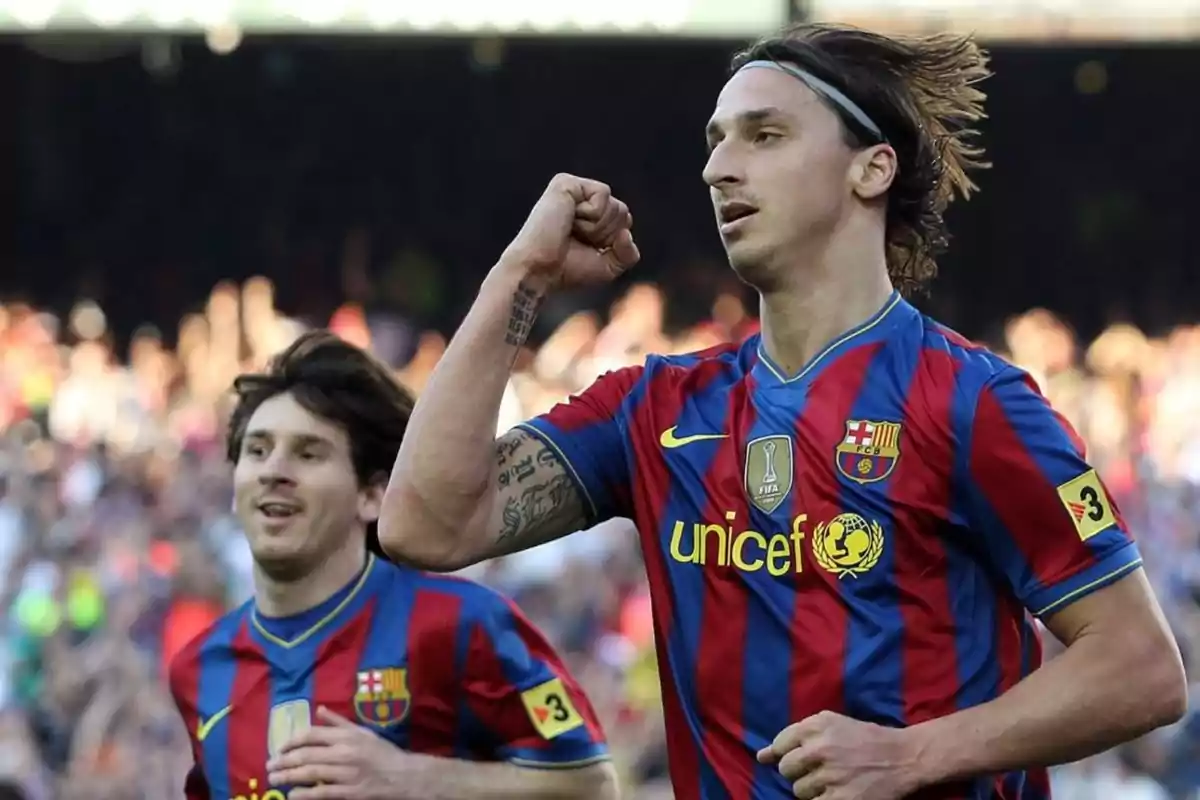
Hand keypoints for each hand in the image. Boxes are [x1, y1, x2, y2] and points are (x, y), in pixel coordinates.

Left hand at [267, 706, 416, 799]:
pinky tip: (293, 794)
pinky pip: (323, 793)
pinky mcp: (350, 792)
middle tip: (270, 765)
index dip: (292, 741)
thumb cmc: (383, 752)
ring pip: (311, 774)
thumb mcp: (363, 732)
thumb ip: (339, 722)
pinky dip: (305, 794)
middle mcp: (344, 752)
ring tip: (275, 778)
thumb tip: (318, 710)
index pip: (312, 735)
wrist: (405, 775)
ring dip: (289, 776)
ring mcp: (346, 773)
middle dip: (284, 760)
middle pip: (306, 755)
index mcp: (347, 736)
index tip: (280, 747)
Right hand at [501, 173, 639, 288]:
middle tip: (577, 240)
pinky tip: (570, 220)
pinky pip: (602, 195)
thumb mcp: (608, 267)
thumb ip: (628, 254)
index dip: (612, 241)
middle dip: (606, 234)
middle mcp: (582, 198)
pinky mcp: (567, 183)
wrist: (539, 270)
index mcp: (590, 214)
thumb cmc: (567, 270)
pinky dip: (592, 215)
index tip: (586, 249)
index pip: (624, 220)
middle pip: (622, 211)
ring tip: (571, 231)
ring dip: (597, 227)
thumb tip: (626, 233)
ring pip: (615, 205)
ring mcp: (574, 189)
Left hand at [757, 711, 924, 799]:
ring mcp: (831, 775)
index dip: (787, 754)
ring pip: (798, 790)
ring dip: (812, 790)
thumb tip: (761, 757)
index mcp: (818, 725)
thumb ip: (795, 737)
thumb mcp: (832, 725)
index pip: (780, 744)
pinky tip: (838, 793)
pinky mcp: (841, 799)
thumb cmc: (865, 739)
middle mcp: (821, 748)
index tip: (802, 759)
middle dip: (798, 772)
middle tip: (819, 771)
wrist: (904, 758)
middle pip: (786, 769)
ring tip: (833, 782)